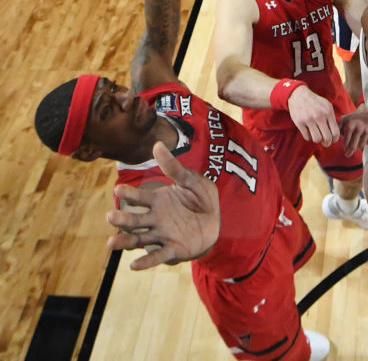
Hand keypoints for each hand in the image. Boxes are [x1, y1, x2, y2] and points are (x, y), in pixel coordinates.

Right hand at [106, 141, 219, 269]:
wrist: (216, 220)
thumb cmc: (200, 198)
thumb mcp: (190, 181)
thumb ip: (174, 168)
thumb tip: (158, 145)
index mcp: (157, 201)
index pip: (139, 197)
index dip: (129, 193)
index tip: (119, 189)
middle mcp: (154, 219)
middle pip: (134, 220)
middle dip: (121, 219)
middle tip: (110, 216)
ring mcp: (161, 234)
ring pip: (139, 239)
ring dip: (125, 242)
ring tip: (111, 243)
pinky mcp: (172, 249)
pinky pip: (157, 255)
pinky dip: (146, 261)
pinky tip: (133, 265)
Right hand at [287, 84, 340, 145]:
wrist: (299, 95)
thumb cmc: (315, 102)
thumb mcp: (327, 106)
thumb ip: (332, 118)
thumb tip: (335, 133)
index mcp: (328, 112)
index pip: (335, 132)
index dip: (335, 139)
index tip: (333, 140)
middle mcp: (319, 116)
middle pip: (327, 138)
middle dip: (327, 143)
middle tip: (325, 142)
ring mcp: (309, 119)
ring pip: (317, 139)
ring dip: (317, 140)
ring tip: (317, 136)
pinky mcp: (299, 122)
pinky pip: (307, 137)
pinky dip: (309, 137)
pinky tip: (309, 132)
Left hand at [339, 104, 367, 155]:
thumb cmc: (354, 119)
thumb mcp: (344, 120)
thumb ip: (338, 128)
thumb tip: (332, 137)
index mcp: (350, 124)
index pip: (346, 140)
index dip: (345, 146)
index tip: (344, 149)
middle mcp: (359, 127)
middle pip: (354, 145)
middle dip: (350, 151)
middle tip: (347, 155)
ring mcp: (367, 129)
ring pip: (361, 145)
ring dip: (358, 148)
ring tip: (356, 147)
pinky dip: (366, 143)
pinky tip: (364, 139)